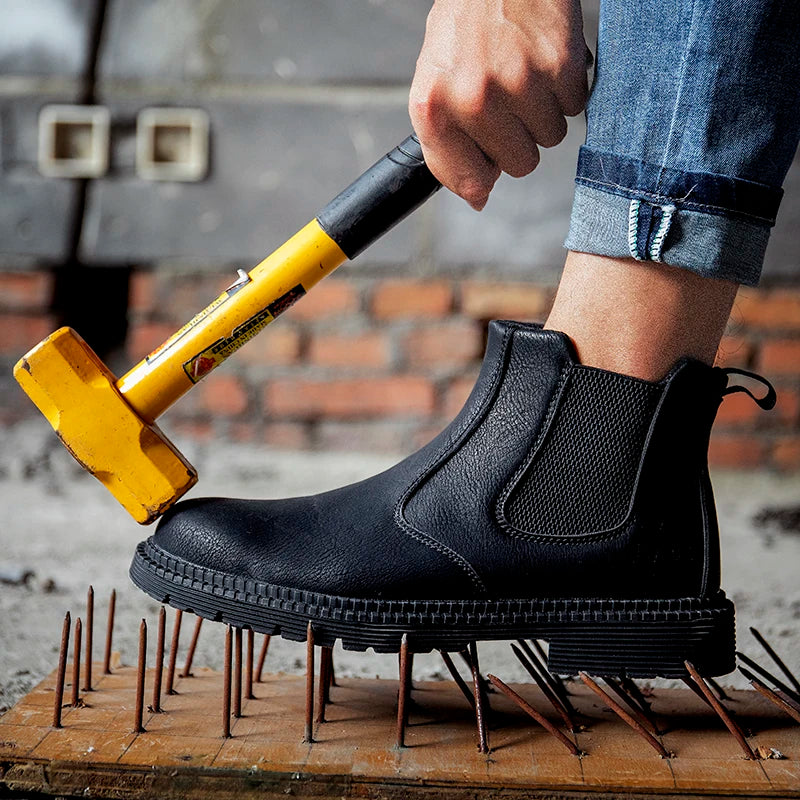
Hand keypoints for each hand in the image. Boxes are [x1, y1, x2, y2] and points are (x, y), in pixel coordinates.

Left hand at [409, 0, 589, 209]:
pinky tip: (544, 61)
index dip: (484, 172)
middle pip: (518, 166)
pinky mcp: (559, 66)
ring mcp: (518, 83)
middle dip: (518, 138)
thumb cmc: (464, 27)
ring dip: (543, 114)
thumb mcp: (434, 82)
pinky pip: (574, 108)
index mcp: (432, 108)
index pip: (468, 180)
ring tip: (524, 74)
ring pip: (550, 139)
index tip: (488, 155)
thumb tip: (479, 199)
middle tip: (507, 98)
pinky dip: (565, 89)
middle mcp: (472, 99)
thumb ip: (448, 145)